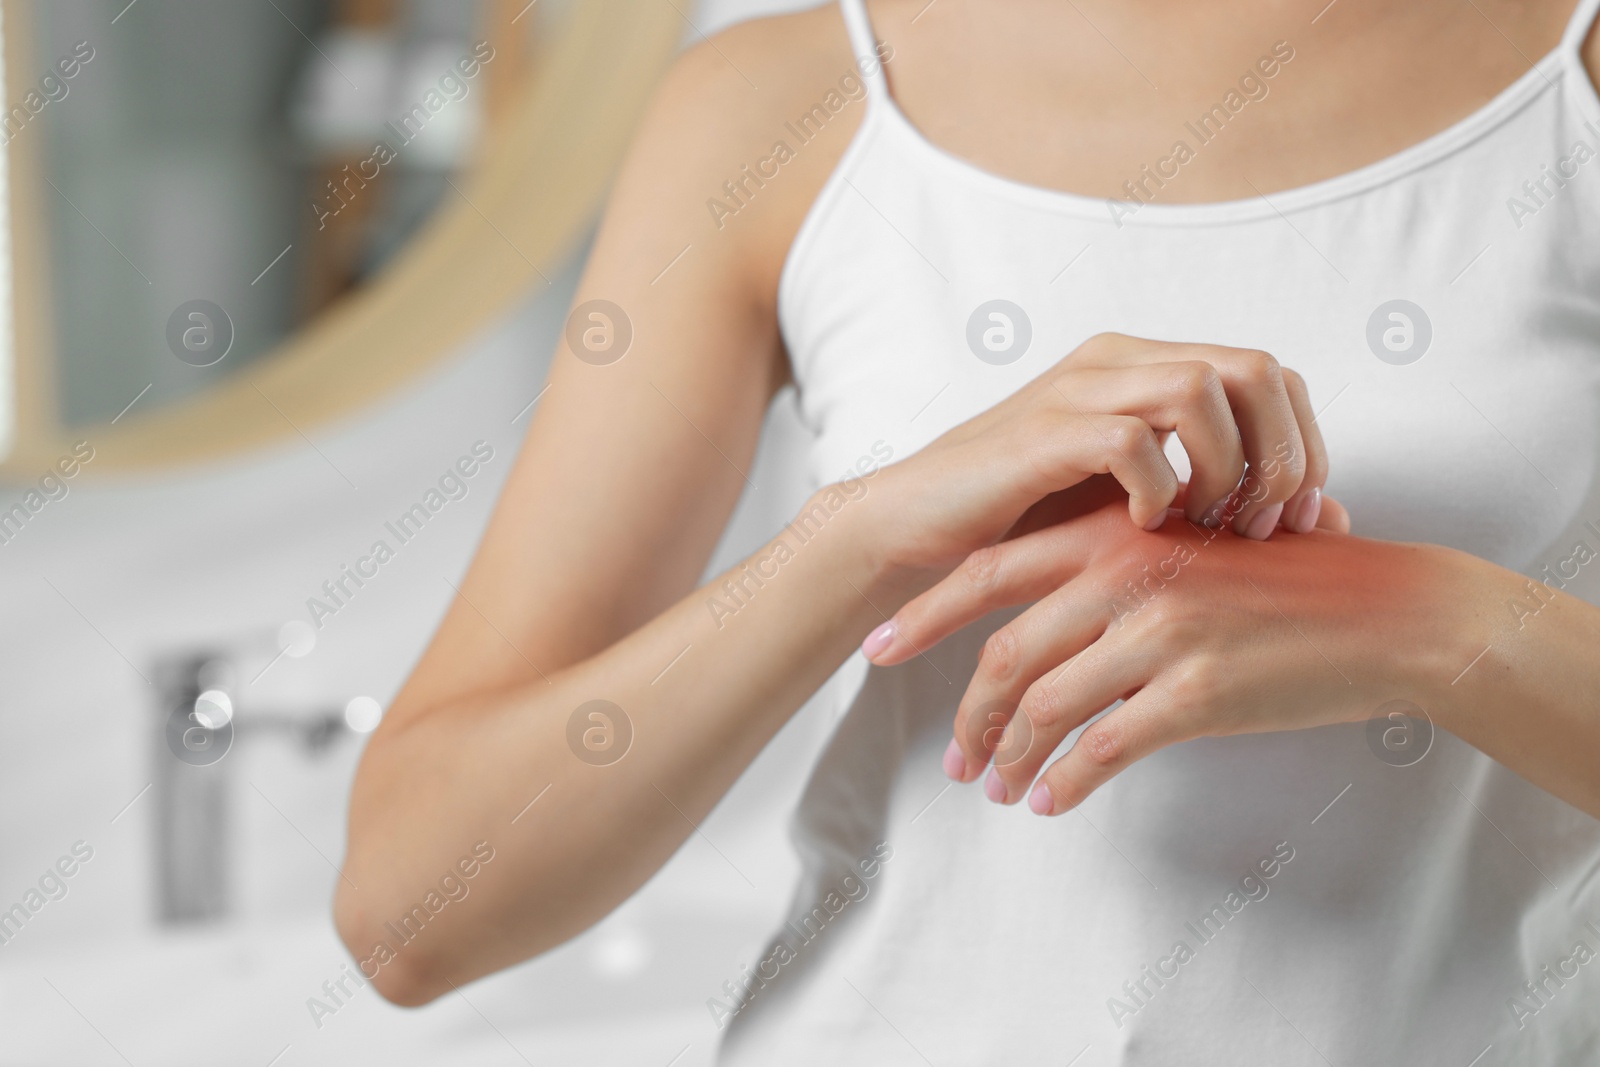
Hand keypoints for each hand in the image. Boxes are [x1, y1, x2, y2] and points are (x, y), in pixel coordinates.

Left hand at [864, 499, 1460, 814]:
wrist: (1392, 612)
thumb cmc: (1298, 578)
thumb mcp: (1198, 544)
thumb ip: (1122, 569)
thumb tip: (1055, 616)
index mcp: (1118, 533)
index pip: (992, 569)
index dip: (927, 613)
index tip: (879, 647)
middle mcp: (1127, 576)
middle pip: (1007, 649)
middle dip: (965, 708)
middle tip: (949, 754)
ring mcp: (1159, 634)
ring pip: (1046, 704)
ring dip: (1009, 754)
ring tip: (993, 787)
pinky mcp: (1195, 693)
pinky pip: (1102, 748)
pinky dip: (1064, 780)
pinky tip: (1050, 801)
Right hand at [867, 333, 1332, 596]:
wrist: (918, 528)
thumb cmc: (1030, 523)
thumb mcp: (1144, 505)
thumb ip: (1224, 499)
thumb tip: (1331, 518)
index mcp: (1148, 367)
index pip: (1271, 373)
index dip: (1304, 443)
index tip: (1293, 518)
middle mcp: (1119, 361)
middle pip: (1254, 368)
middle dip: (1280, 455)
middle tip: (1260, 526)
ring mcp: (1079, 390)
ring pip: (1201, 390)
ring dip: (1225, 469)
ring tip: (1207, 528)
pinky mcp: (1041, 434)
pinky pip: (1132, 441)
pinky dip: (1156, 490)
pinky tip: (1142, 528)